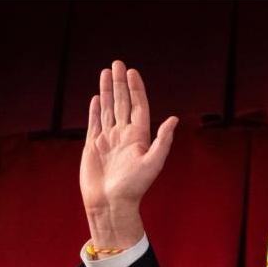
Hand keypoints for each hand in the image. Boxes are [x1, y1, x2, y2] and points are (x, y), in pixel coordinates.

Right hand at [80, 60, 178, 249]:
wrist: (110, 203)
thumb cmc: (134, 187)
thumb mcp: (153, 163)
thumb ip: (163, 140)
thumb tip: (174, 119)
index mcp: (139, 137)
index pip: (138, 106)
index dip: (136, 89)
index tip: (132, 71)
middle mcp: (124, 135)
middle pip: (123, 103)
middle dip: (120, 83)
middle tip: (117, 63)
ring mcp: (108, 139)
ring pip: (108, 109)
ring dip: (107, 91)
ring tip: (106, 72)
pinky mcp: (93, 145)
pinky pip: (94, 123)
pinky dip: (95, 109)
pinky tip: (97, 98)